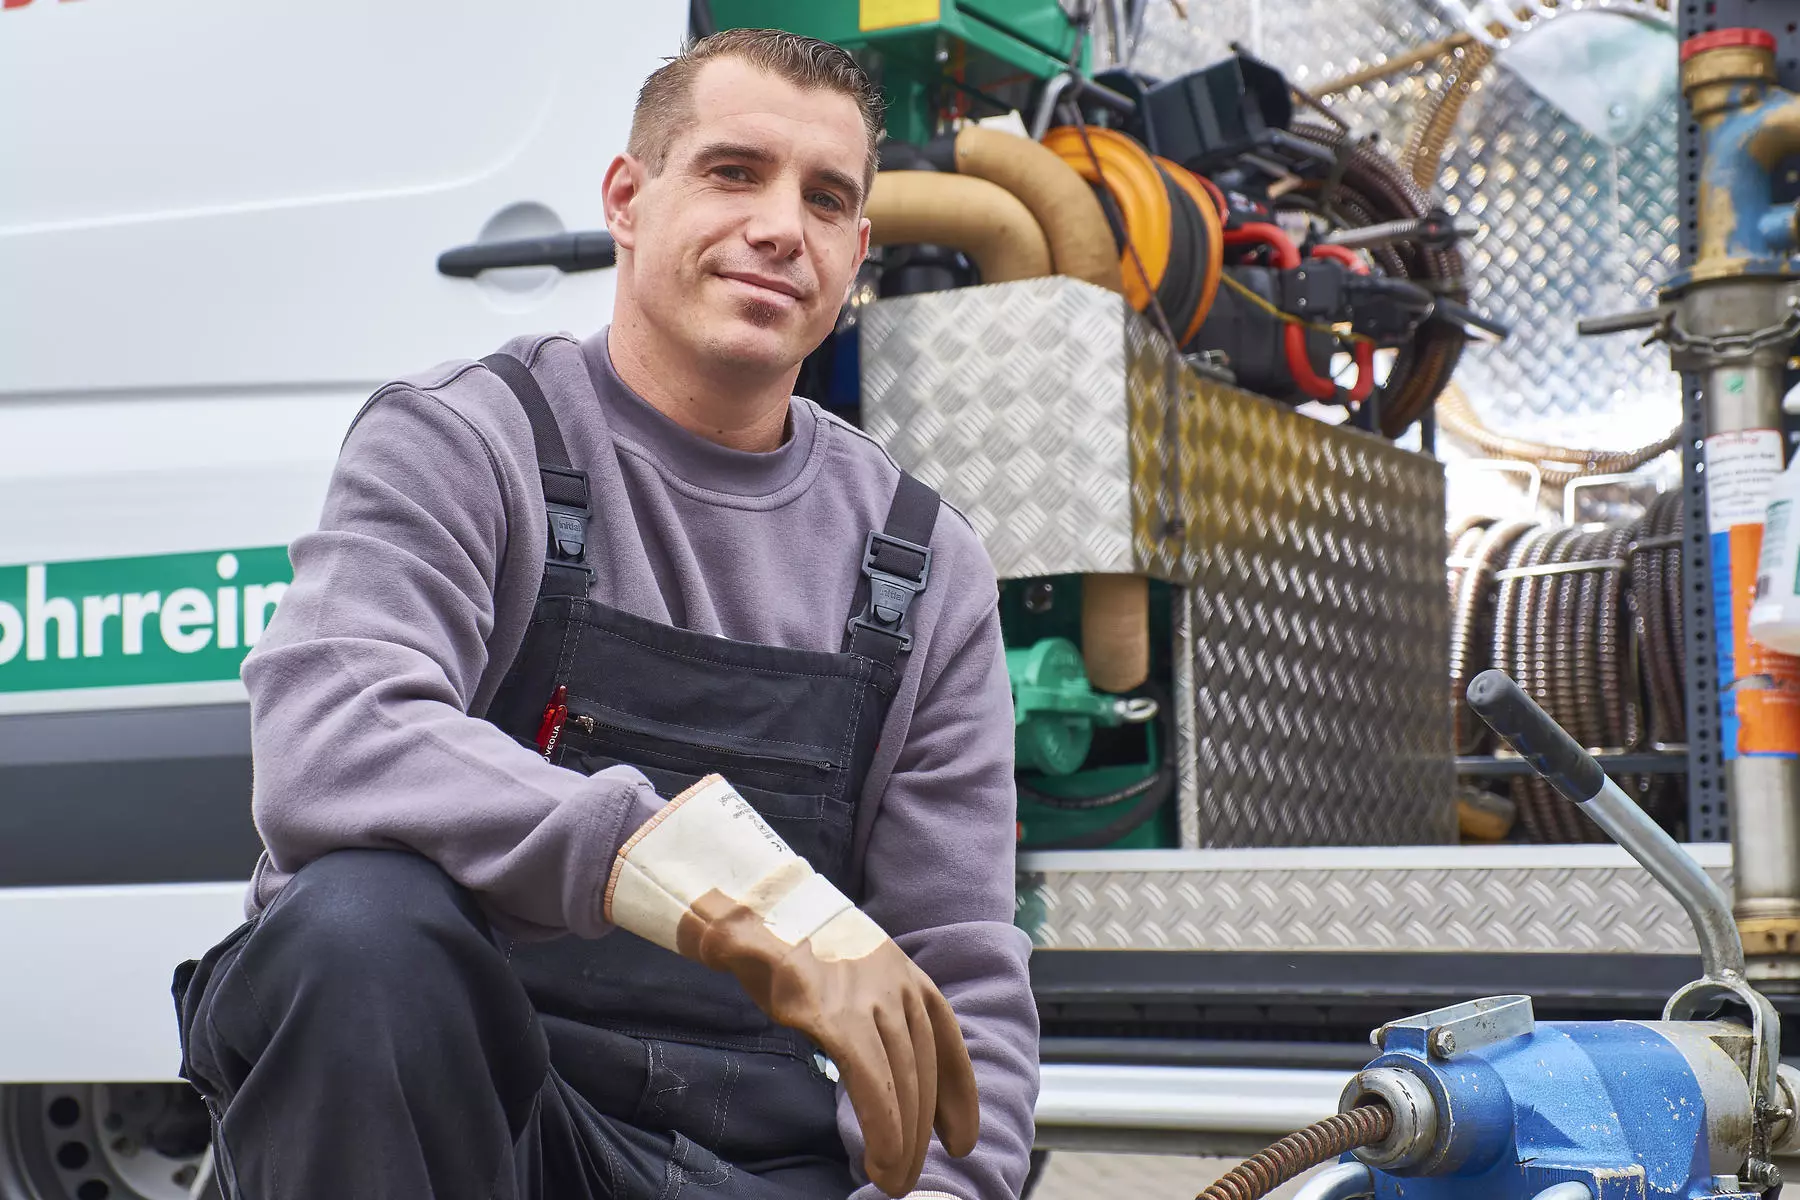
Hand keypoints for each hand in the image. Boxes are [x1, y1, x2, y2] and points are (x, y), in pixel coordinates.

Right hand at [604, 775, 979, 1195]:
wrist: (753, 904)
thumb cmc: (794, 943)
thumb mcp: (845, 969)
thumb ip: (868, 1011)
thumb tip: (878, 1059)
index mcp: (904, 973)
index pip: (946, 1040)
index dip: (959, 1095)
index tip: (961, 1138)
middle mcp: (896, 986)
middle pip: (924, 1073)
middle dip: (923, 1133)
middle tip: (908, 1178)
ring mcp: (867, 1001)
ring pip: (904, 1087)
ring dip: (904, 1142)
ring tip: (894, 1181)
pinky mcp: (835, 1019)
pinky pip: (873, 1086)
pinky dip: (883, 1128)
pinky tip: (884, 1160)